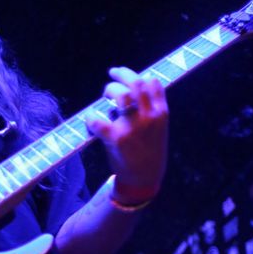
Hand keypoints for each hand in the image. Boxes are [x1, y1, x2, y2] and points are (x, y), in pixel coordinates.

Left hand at [86, 67, 168, 201]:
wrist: (144, 179)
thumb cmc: (149, 152)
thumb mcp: (158, 130)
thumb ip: (150, 110)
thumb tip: (132, 91)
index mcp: (161, 114)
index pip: (153, 83)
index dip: (138, 75)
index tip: (127, 75)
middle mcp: (149, 118)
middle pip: (136, 83)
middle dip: (121, 74)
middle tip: (112, 74)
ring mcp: (132, 127)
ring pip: (121, 95)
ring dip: (110, 90)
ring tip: (105, 96)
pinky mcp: (116, 139)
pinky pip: (98, 120)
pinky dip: (91, 117)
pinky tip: (91, 118)